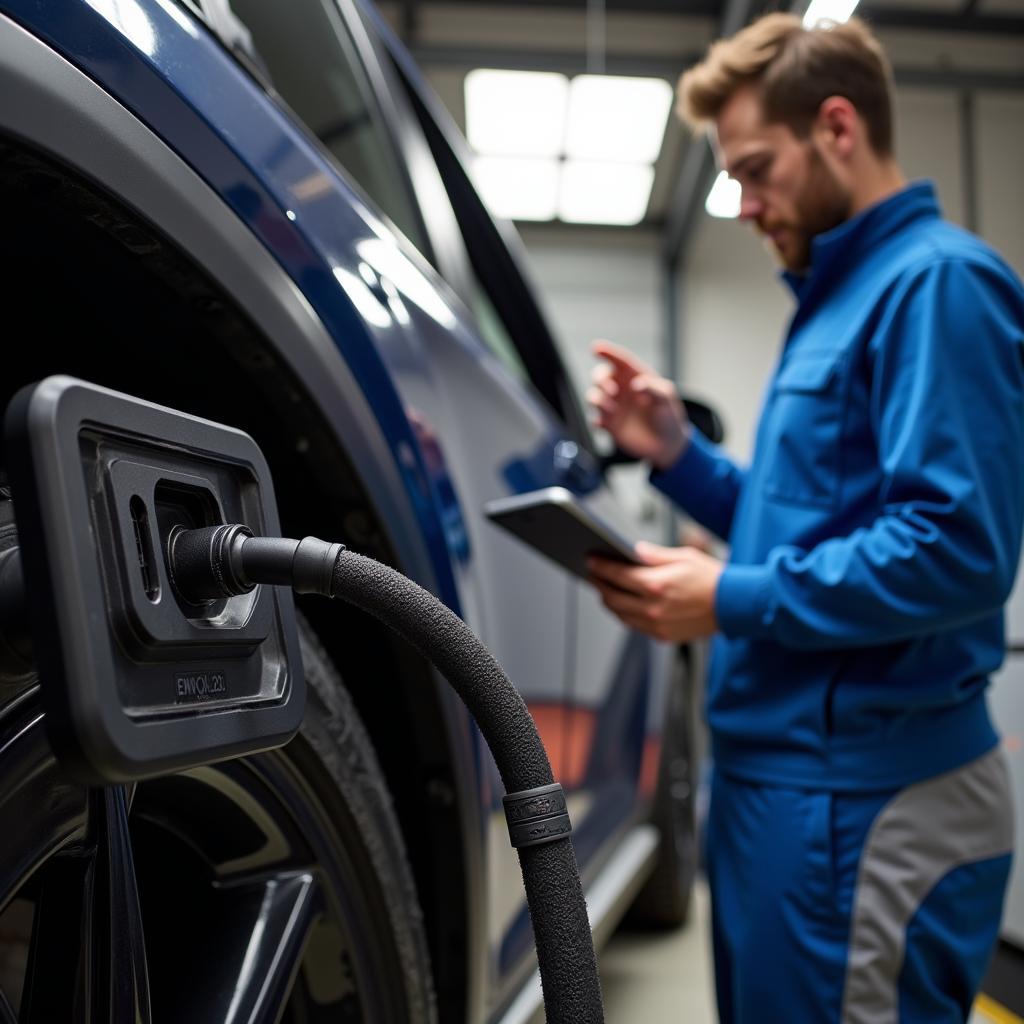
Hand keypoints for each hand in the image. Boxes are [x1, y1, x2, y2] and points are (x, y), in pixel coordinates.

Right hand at [587, 340, 689, 470]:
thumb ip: (653, 388)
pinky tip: (602, 424)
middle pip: (600, 377)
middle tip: (611, 390)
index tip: (596, 348)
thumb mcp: (666, 398)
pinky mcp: (609, 425)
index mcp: (635, 377)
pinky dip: (596, 421)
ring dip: (597, 400)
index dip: (607, 352)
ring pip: (593, 397)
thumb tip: (636, 385)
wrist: (667, 444)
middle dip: (600, 380)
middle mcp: (621, 390)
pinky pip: (594, 420)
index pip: (619, 361)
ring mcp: (613, 407)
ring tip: (612, 410)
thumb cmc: (669, 416)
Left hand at [587, 541, 721, 642]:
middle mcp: (653, 607)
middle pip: (612, 597)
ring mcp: (657, 624)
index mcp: (656, 584)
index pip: (617, 574)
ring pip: (620, 614)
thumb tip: (634, 550)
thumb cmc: (712, 578)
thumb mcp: (683, 556)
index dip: (600, 566)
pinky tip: (623, 604)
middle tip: (593, 574)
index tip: (590, 560)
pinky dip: (625, 614)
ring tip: (604, 589)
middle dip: (599, 584)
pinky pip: (634, 625)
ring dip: (609, 601)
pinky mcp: (663, 635)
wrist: (734, 605)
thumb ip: (654, 554)